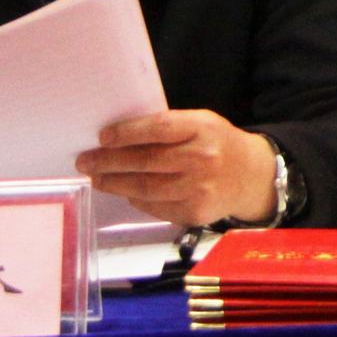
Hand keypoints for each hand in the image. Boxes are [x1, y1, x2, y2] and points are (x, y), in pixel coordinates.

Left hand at [79, 110, 277, 228]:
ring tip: (97, 178)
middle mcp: (202, 159)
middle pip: (146, 161)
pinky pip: (155, 206)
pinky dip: (136, 199)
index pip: (158, 129)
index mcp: (203, 129)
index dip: (127, 133)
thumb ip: (168, 128)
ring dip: (115, 184)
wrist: (251, 176)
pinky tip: (125, 191)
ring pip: (145, 188)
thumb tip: (119, 138)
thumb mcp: (201, 124)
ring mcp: (199, 189)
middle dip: (109, 162)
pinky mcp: (194, 213)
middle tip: (85, 161)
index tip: (102, 137)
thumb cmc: (217, 144)